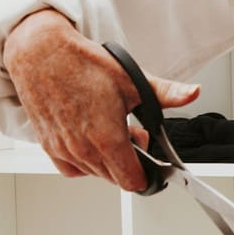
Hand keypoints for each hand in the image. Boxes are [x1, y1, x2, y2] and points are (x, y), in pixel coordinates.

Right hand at [2, 9, 199, 190]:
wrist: (40, 52)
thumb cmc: (82, 65)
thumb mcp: (133, 80)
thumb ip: (167, 93)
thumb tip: (193, 93)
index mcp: (106, 138)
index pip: (132, 181)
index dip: (148, 176)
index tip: (152, 163)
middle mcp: (82, 149)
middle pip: (116, 178)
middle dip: (130, 162)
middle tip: (132, 134)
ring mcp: (63, 149)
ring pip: (95, 173)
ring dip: (107, 159)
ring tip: (110, 129)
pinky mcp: (48, 145)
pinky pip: (72, 168)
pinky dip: (85, 161)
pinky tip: (90, 138)